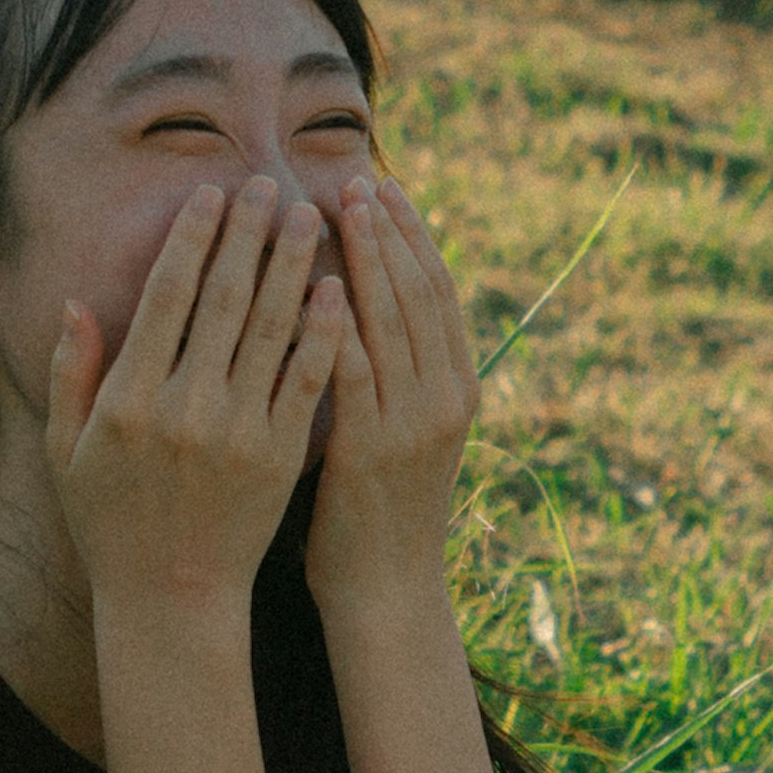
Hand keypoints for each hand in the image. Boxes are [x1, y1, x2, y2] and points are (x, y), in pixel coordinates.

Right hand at [47, 183, 347, 614]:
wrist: (170, 598)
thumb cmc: (110, 521)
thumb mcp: (66, 451)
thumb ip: (70, 375)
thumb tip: (74, 304)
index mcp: (130, 399)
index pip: (167, 298)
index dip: (192, 240)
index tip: (211, 194)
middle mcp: (185, 408)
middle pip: (224, 301)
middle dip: (249, 235)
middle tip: (269, 183)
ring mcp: (238, 432)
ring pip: (272, 330)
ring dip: (293, 266)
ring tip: (311, 216)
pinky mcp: (280, 456)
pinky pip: (307, 381)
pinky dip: (323, 331)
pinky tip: (337, 289)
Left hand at [300, 171, 480, 618]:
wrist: (386, 594)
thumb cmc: (377, 514)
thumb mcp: (401, 434)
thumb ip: (392, 375)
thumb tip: (363, 306)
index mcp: (456, 389)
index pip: (437, 292)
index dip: (412, 236)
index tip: (383, 186)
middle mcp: (445, 399)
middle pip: (419, 293)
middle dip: (388, 231)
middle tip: (358, 177)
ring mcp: (414, 424)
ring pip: (392, 320)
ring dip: (365, 258)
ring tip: (338, 206)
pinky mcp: (373, 450)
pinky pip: (356, 372)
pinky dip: (339, 323)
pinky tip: (316, 282)